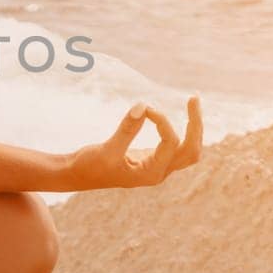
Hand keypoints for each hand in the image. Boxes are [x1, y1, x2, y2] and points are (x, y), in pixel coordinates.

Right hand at [68, 95, 202, 189]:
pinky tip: (183, 113)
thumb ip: (127, 129)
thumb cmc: (89, 165)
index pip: (171, 143)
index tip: (146, 108)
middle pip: (192, 151)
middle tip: (194, 97)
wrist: (76, 175)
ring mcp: (158, 167)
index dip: (162, 121)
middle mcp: (159, 172)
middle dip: (196, 124)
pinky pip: (178, 146)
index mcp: (151, 174)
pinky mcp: (152, 159)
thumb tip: (143, 105)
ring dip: (194, 127)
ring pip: (189, 150)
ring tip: (193, 102)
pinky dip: (184, 130)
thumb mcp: (107, 148)